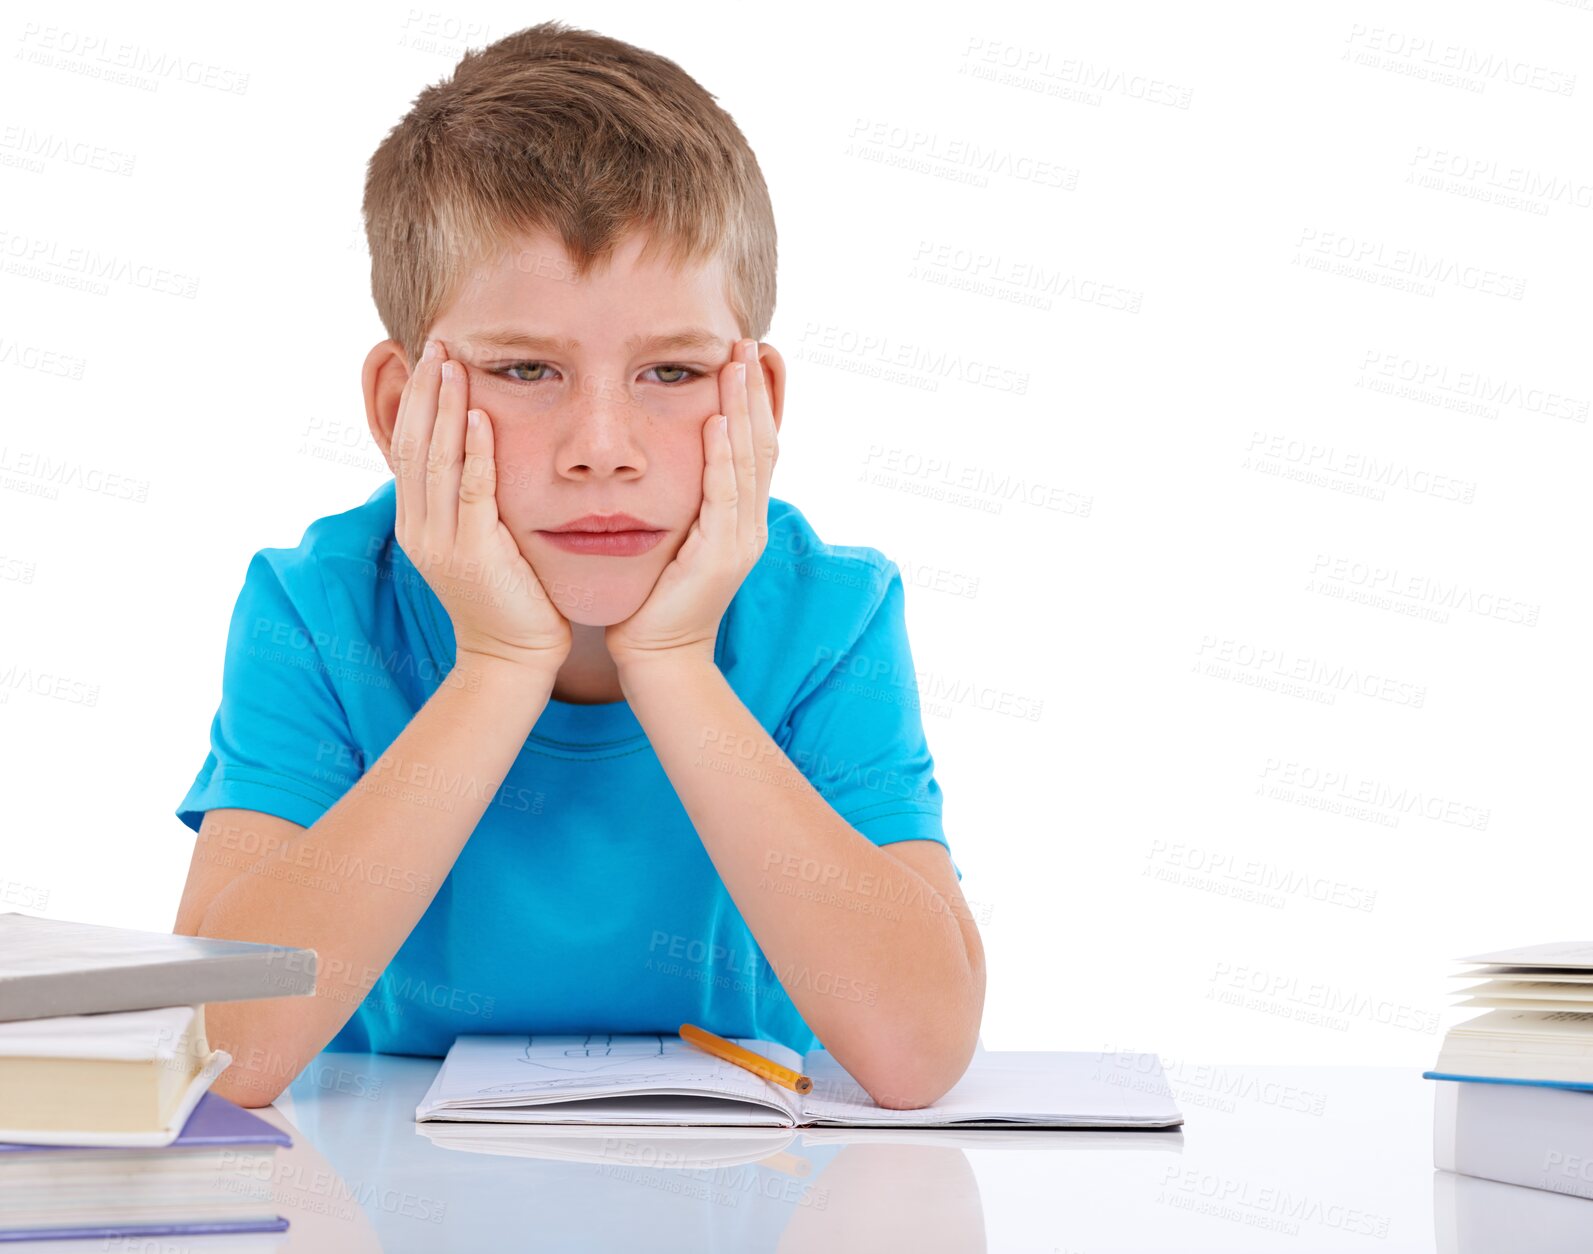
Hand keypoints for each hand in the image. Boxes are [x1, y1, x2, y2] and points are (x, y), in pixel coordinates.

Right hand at [392, 338, 572, 671]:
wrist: (513, 658)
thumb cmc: (511, 598)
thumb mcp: (482, 540)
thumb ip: (474, 500)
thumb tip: (481, 454)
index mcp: (418, 522)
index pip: (408, 446)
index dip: (415, 400)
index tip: (428, 357)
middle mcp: (420, 527)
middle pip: (413, 444)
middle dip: (423, 392)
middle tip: (434, 342)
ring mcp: (442, 541)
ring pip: (436, 461)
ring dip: (444, 409)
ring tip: (452, 364)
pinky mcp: (473, 553)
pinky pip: (471, 492)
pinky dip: (474, 452)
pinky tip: (480, 417)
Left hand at [605, 337, 777, 668]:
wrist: (659, 657)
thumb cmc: (654, 599)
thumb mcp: (673, 538)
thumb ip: (681, 501)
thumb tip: (667, 463)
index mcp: (740, 518)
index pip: (757, 446)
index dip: (758, 400)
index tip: (750, 355)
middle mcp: (750, 524)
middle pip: (764, 443)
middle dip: (758, 390)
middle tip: (750, 341)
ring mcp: (741, 539)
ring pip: (752, 460)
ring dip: (745, 408)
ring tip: (738, 364)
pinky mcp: (722, 554)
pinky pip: (726, 494)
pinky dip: (724, 455)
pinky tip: (719, 420)